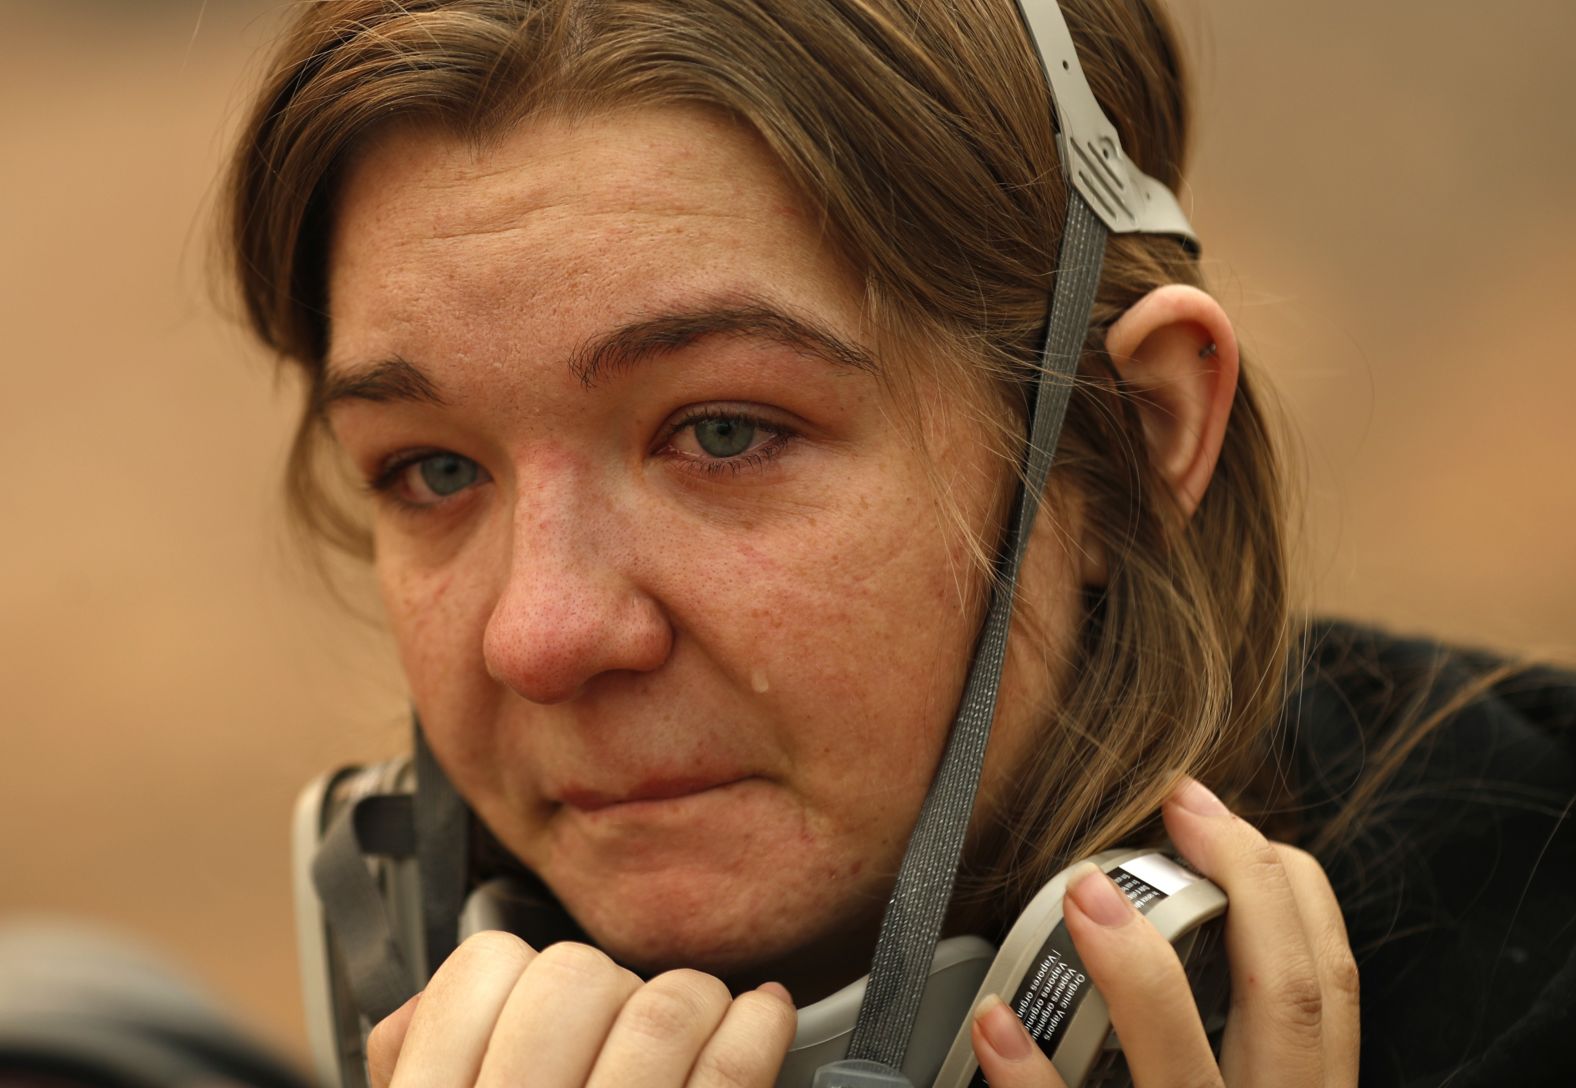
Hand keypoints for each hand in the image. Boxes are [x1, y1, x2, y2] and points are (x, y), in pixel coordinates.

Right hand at [366, 932, 796, 1087]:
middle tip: (619, 1019)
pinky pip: (727, 1076)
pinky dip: (754, 1034)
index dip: (519, 974)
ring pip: (662, 1013)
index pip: (484, 969)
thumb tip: (414, 1014)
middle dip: (611, 985)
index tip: (540, 1001)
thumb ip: (412, 1068)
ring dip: (691, 1003)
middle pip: (576, 977)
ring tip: (699, 1020)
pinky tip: (759, 1021)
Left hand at [970, 777, 1359, 1087]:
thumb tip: (1170, 919)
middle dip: (1241, 889)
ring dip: (1137, 973)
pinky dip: (1034, 1079)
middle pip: (1286, 1001)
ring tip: (1084, 893)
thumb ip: (1239, 1042)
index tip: (1216, 817)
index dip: (1287, 888)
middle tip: (1175, 804)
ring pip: (1186, 1069)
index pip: (1327, 982)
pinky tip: (997, 1021)